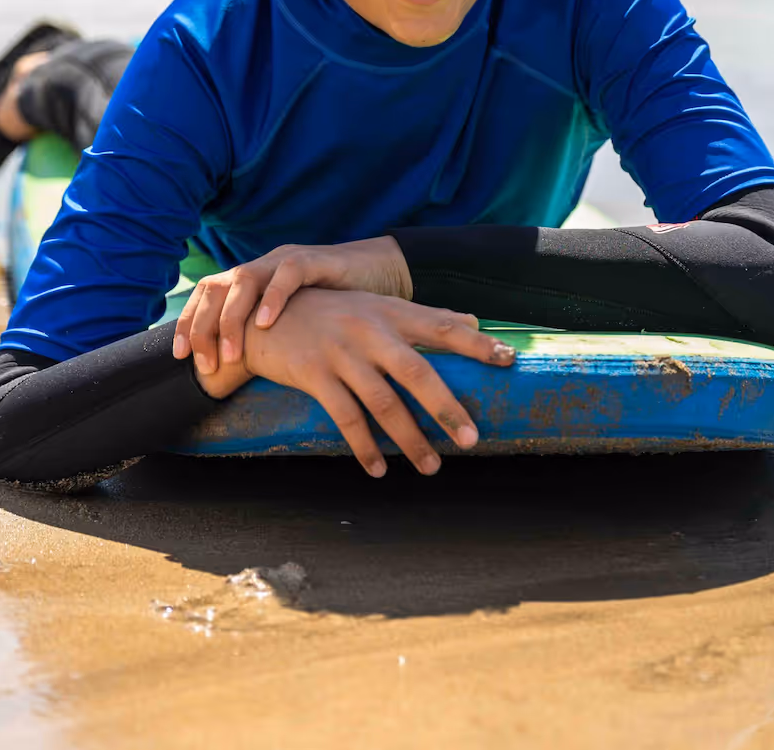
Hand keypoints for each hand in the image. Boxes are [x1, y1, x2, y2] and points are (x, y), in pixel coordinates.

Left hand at [172, 237, 412, 374]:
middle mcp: (262, 266)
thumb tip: (237, 372)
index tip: (181, 358)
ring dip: (231, 319)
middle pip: (215, 287)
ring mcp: (285, 260)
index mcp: (251, 281)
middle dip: (202, 326)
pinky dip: (273, 297)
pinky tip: (266, 323)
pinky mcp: (314, 259)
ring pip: (243, 279)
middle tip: (205, 364)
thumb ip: (267, 337)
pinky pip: (287, 272)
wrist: (378, 274)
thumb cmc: (334, 306)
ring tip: (231, 354)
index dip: (188, 323)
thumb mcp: (292, 323)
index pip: (206, 294)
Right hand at [239, 288, 514, 476]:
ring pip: (383, 403)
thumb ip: (424, 316)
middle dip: (446, 408)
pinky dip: (364, 447)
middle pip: (417, 371)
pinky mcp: (314, 374)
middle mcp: (369, 330)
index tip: (509, 362)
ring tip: (431, 467)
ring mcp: (341, 353)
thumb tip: (474, 320)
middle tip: (471, 439)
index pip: (442, 326)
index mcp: (390, 312)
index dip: (476, 345)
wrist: (264, 315)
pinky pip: (345, 418)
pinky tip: (378, 469)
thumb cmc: (331, 313)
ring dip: (410, 439)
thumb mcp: (376, 305)